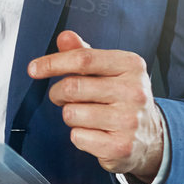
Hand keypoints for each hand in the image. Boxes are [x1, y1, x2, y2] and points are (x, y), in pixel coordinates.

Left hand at [29, 29, 165, 183]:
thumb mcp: (109, 70)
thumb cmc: (121, 97)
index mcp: (131, 66)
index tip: (33, 69)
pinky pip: (77, 137)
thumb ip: (84, 53)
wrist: (150, 137)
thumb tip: (65, 37)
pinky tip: (96, 133)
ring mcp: (130, 120)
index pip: (82, 59)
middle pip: (72, 87)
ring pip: (71, 114)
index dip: (52, 63)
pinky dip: (79, 136)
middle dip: (58, 93)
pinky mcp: (121, 146)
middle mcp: (134, 91)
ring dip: (70, 116)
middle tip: (65, 98)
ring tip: (87, 116)